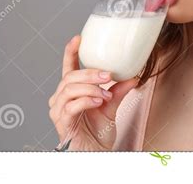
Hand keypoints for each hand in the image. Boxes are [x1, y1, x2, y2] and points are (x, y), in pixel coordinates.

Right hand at [48, 35, 138, 150]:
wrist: (95, 154)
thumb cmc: (97, 133)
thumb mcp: (111, 107)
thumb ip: (118, 91)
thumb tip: (133, 75)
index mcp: (71, 91)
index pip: (67, 67)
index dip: (70, 52)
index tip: (78, 38)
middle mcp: (61, 99)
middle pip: (70, 77)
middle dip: (90, 73)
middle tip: (107, 74)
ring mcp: (59, 111)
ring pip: (69, 89)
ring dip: (90, 88)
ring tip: (106, 93)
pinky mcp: (62, 123)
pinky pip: (71, 106)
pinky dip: (86, 100)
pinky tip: (98, 101)